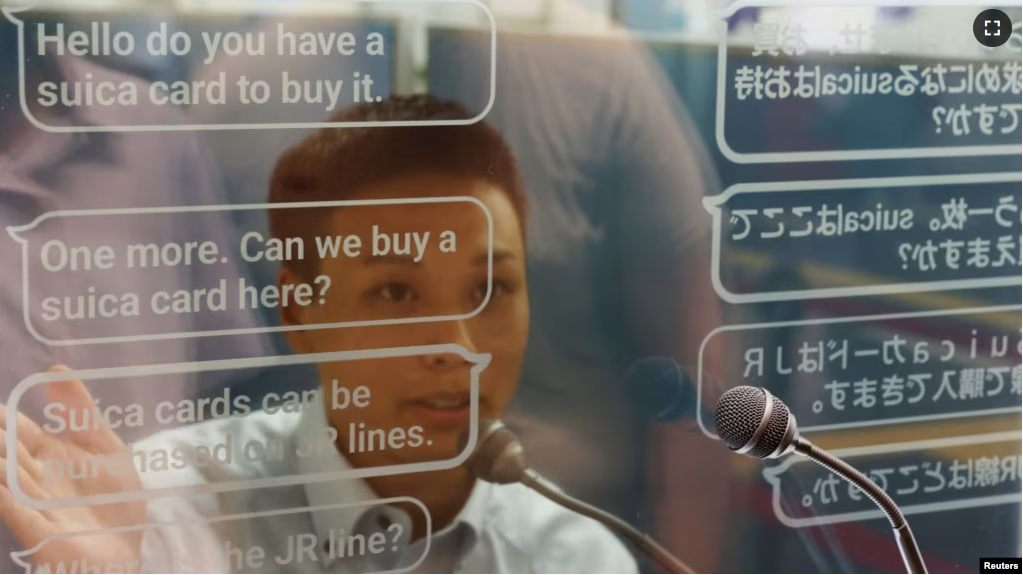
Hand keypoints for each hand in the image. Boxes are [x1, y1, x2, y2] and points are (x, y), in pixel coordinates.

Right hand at [0, 366, 145, 572]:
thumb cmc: (115, 501)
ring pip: (6, 478)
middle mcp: (35, 478)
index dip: (3, 416)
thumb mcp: (105, 449)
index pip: (19, 430)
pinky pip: (16, 510)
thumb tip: (56, 368)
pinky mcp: (40, 530)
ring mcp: (34, 504)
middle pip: (7, 452)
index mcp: (50, 455)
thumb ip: (82, 413)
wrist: (125, 552)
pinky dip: (4, 495)